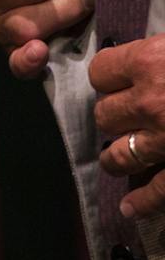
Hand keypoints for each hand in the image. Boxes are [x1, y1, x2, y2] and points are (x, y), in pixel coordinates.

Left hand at [91, 35, 164, 217]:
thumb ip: (159, 51)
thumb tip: (138, 58)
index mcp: (151, 61)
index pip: (100, 72)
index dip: (110, 77)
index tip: (120, 79)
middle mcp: (151, 101)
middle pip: (104, 114)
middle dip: (115, 116)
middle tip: (131, 115)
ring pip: (119, 153)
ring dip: (118, 155)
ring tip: (117, 158)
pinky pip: (158, 189)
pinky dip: (144, 201)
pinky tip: (130, 208)